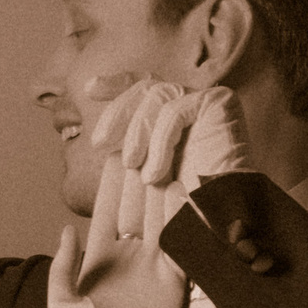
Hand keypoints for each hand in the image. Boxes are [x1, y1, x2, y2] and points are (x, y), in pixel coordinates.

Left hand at [47, 154, 188, 307]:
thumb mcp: (61, 305)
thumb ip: (61, 267)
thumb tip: (66, 229)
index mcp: (104, 256)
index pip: (111, 209)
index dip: (113, 181)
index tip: (114, 149)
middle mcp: (134, 254)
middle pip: (140, 203)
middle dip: (143, 170)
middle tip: (147, 134)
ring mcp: (158, 264)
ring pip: (164, 214)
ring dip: (166, 183)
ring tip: (169, 148)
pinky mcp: (178, 278)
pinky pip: (184, 240)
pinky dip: (186, 215)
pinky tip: (189, 187)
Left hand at [86, 73, 247, 241]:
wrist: (218, 223)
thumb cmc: (181, 210)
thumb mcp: (143, 176)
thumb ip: (129, 149)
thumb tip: (99, 131)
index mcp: (174, 116)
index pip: (143, 86)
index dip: (116, 84)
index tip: (88, 89)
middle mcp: (191, 103)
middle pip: (146, 87)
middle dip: (117, 112)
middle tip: (99, 143)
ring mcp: (207, 100)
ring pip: (157, 94)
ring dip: (138, 134)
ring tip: (134, 167)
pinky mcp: (219, 102)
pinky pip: (175, 109)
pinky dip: (160, 141)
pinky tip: (155, 172)